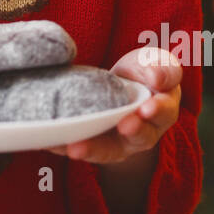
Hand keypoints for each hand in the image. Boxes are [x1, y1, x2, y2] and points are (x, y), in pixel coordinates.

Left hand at [43, 47, 181, 164]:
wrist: (122, 85)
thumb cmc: (143, 73)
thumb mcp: (154, 62)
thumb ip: (161, 68)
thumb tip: (156, 79)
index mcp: (162, 109)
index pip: (163, 111)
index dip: (157, 110)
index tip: (146, 107)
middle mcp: (144, 132)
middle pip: (141, 137)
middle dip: (132, 132)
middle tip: (125, 125)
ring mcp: (118, 143)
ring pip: (108, 150)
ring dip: (93, 149)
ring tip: (76, 147)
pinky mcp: (93, 145)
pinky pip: (80, 149)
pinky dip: (64, 147)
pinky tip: (50, 142)